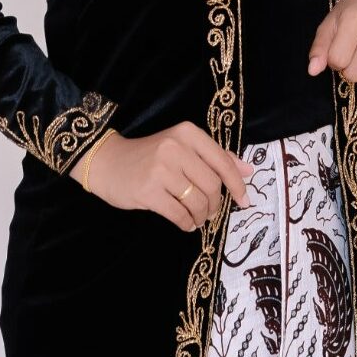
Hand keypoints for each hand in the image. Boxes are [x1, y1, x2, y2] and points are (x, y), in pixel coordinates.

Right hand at [68, 120, 254, 231]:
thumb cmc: (150, 156)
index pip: (222, 161)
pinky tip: (185, 223)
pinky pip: (179, 214)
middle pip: (212, 185)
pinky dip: (187, 223)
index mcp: (187, 133)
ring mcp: (161, 169)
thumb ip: (215, 157)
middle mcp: (175, 147)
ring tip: (196, 218)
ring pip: (197, 202)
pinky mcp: (148, 191)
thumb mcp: (182, 147)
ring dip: (201, 216)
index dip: (237, 185)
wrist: (108, 162)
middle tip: (209, 212)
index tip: (245, 201)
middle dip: (215, 205)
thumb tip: (248, 170)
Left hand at [307, 0, 356, 87]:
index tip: (339, 47)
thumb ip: (319, 49)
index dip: (334, 59)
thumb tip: (312, 70)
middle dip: (348, 67)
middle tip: (352, 51)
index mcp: (355, 20)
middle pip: (354, 74)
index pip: (338, 60)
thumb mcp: (329, 25)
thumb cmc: (350, 12)